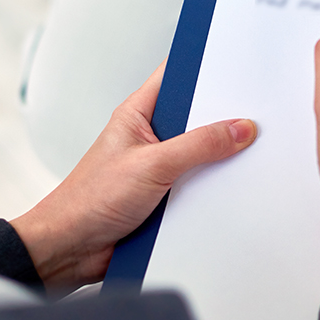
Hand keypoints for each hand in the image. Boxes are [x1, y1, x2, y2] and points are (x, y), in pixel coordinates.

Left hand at [11, 60, 257, 292]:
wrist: (73, 248)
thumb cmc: (89, 200)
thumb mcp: (152, 165)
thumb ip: (199, 145)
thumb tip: (237, 129)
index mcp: (138, 114)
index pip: (176, 77)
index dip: (204, 70)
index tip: (236, 71)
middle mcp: (150, 137)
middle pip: (196, 118)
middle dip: (220, 122)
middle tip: (245, 124)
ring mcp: (159, 167)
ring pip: (201, 155)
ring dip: (215, 162)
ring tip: (232, 162)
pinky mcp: (167, 195)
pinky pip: (199, 185)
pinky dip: (211, 190)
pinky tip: (221, 193)